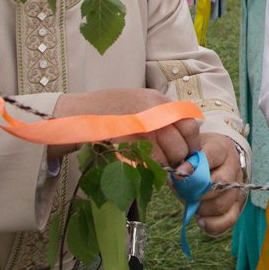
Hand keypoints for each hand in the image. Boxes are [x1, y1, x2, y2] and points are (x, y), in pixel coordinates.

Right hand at [49, 88, 200, 167]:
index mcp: (159, 101)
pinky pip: (147, 166)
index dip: (192, 142)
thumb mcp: (141, 99)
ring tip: (154, 163)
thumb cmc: (109, 107)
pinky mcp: (127, 149)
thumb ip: (163, 113)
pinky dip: (147, 170)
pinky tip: (140, 165)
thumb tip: (186, 132)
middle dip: (179, 158)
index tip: (188, 150)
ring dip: (164, 166)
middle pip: (180, 146)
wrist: (77, 114)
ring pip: (166, 159)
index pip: (190, 125)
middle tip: (173, 164)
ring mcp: (140, 133)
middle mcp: (153, 115)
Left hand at [176, 133, 246, 234]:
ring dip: (203, 209)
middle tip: (184, 194)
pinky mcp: (237, 204)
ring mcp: (238, 186)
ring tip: (191, 205)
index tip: (178, 174)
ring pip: (223, 204)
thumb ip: (183, 163)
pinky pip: (230, 218)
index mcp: (221, 148)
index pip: (213, 155)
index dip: (194, 167)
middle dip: (198, 193)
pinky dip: (214, 224)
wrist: (214, 161)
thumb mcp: (189, 152)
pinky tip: (201, 222)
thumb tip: (179, 176)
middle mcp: (233, 166)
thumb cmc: (197, 157)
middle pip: (221, 184)